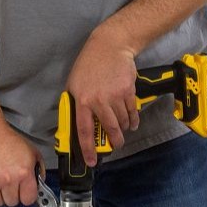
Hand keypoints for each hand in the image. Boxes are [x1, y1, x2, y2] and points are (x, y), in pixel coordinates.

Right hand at [0, 123, 42, 206]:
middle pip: (12, 202)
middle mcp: (7, 179)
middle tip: (9, 185)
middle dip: (12, 195)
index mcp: (23, 173)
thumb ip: (38, 169)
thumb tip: (39, 183)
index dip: (26, 196)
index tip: (23, 192)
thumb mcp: (31, 152)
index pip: (28, 199)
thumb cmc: (7, 139)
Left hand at [65, 27, 139, 166]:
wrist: (111, 46)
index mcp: (82, 101)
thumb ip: (76, 104)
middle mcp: (99, 101)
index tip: (91, 161)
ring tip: (123, 130)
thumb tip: (77, 124)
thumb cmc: (89, 65)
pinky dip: (133, 119)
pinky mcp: (128, 91)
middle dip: (114, 141)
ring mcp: (115, 96)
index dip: (88, 149)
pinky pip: (132, 111)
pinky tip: (132, 121)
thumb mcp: (74, 84)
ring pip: (122, 121)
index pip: (84, 131)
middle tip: (116, 146)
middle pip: (110, 129)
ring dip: (124, 129)